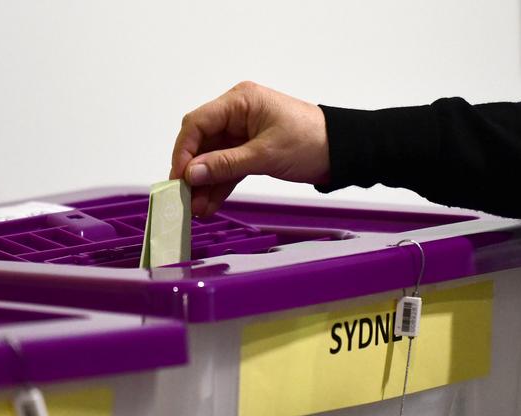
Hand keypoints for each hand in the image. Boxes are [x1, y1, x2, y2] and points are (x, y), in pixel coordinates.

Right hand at [170, 81, 329, 215]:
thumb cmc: (311, 141)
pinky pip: (228, 169)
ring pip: (214, 159)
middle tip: (184, 197)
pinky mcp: (251, 151)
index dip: (184, 151)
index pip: (198, 123)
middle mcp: (238, 114)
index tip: (179, 177)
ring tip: (196, 209)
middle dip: (193, 172)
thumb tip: (192, 173)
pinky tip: (210, 204)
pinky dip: (220, 185)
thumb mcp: (265, 154)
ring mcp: (243, 134)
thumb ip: (226, 164)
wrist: (341, 152)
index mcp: (240, 102)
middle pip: (202, 143)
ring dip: (205, 184)